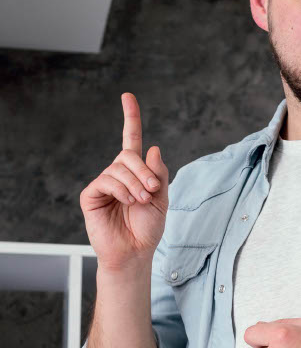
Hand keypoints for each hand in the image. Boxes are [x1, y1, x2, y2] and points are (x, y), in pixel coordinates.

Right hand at [80, 93, 168, 271]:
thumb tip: (152, 147)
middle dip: (144, 171)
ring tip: (141, 202)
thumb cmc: (148, 228)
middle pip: (128, 154)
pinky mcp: (92, 195)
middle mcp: (118, 174)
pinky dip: (121, 190)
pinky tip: (127, 202)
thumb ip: (158, 174)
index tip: (127, 96)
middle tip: (153, 190)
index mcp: (136, 172)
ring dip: (135, 184)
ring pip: (118, 168)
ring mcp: (104, 183)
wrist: (135, 251)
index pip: (131, 140)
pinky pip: (106, 181)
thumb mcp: (162, 199)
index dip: (130, 118)